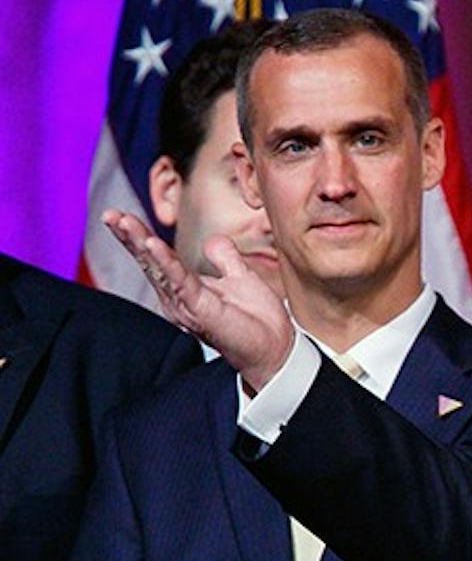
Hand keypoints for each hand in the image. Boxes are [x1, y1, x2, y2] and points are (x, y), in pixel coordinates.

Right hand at [103, 210, 293, 390]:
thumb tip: (214, 240)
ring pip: (158, 268)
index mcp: (184, 289)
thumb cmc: (255, 319)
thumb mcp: (240, 278)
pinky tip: (151, 244)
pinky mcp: (200, 311)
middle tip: (108, 213)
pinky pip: (180, 282)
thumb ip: (225, 258)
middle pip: (148, 261)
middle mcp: (178, 298)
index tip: (120, 214)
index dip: (138, 236)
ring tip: (121, 221)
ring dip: (140, 243)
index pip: (156, 257)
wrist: (275, 347)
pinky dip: (165, 262)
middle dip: (128, 236)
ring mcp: (186, 306)